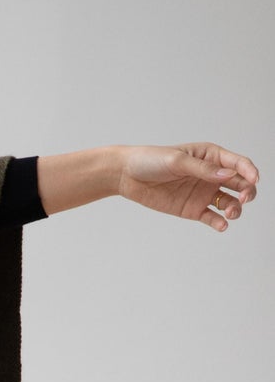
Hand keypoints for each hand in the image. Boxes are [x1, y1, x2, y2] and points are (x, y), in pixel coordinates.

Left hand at [116, 143, 258, 230]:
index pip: (238, 163)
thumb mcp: (177, 161)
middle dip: (247, 191)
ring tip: (230, 214)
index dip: (250, 171)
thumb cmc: (151, 160)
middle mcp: (211, 175)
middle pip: (240, 184)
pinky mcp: (193, 209)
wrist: (127, 176)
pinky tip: (222, 225)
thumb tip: (229, 174)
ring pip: (229, 202)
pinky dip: (219, 222)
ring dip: (235, 209)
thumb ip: (203, 169)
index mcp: (211, 156)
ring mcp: (203, 193)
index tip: (254, 180)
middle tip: (244, 198)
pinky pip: (212, 217)